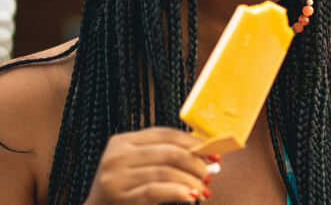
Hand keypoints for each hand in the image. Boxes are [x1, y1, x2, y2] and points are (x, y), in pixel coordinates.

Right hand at [84, 127, 215, 204]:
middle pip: (169, 152)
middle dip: (195, 163)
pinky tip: (190, 196)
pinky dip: (179, 192)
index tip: (214, 154)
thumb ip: (164, 155)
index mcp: (123, 141)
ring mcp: (116, 177)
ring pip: (166, 171)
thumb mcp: (137, 166)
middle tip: (210, 174)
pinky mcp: (121, 197)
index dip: (194, 142)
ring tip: (203, 190)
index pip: (166, 134)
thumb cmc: (124, 190)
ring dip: (191, 180)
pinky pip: (157, 190)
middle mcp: (117, 155)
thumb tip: (206, 154)